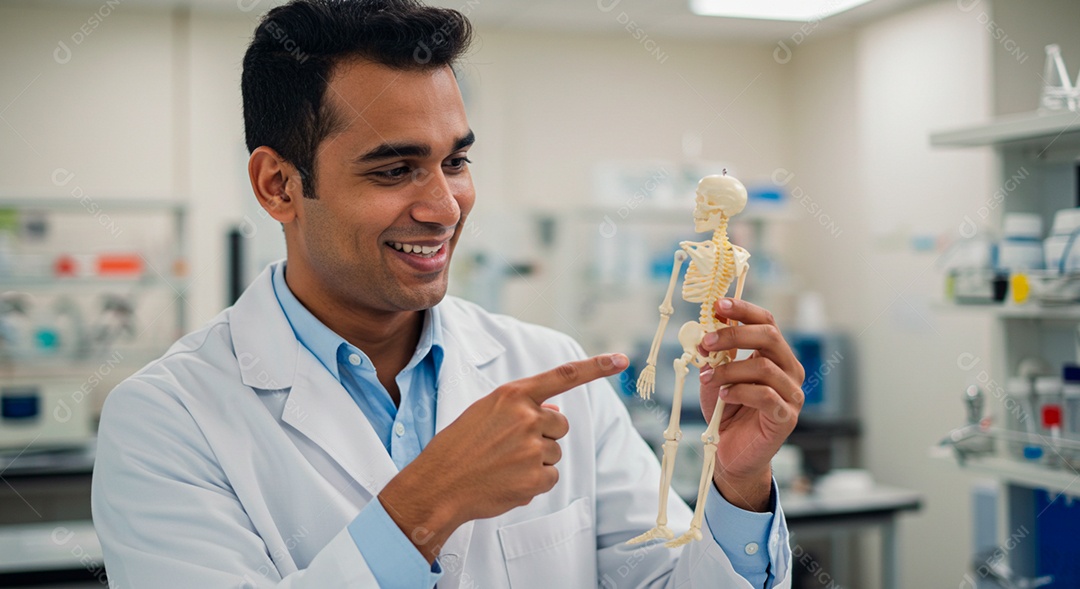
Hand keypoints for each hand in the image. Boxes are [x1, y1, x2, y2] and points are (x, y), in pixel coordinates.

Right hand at [378, 353, 628, 561]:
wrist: (438, 485)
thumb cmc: (459, 447)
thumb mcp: (485, 413)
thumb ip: (521, 407)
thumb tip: (557, 412)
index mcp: (513, 395)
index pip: (563, 376)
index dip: (595, 367)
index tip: (621, 359)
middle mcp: (527, 417)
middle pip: (561, 425)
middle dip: (545, 436)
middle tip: (510, 447)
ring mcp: (532, 449)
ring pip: (555, 453)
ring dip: (536, 461)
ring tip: (503, 466)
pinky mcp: (535, 478)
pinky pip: (550, 478)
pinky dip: (534, 483)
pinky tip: (507, 482)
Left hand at [697, 298, 804, 511]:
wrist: (731, 453)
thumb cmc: (727, 411)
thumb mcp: (715, 377)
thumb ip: (713, 356)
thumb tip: (700, 333)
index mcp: (775, 355)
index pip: (766, 322)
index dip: (743, 310)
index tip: (717, 305)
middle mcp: (789, 370)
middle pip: (769, 337)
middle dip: (733, 335)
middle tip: (705, 343)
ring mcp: (792, 394)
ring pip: (764, 367)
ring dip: (729, 369)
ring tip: (708, 378)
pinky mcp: (786, 417)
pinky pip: (765, 395)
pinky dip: (739, 391)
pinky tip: (723, 396)